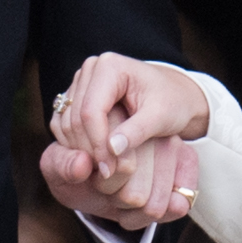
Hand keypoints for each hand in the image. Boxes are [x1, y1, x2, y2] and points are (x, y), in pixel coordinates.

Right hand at [41, 57, 210, 225]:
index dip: (97, 144)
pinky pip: (66, 126)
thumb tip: (111, 149)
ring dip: (82, 151)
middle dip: (89, 150)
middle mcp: (90, 70)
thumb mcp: (161, 118)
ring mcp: (81, 83)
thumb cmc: (173, 103)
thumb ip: (137, 132)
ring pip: (67, 124)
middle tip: (107, 175)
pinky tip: (96, 163)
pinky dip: (78, 147)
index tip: (109, 171)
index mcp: (110, 67)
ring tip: (104, 171)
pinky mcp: (78, 98)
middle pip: (75, 118)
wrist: (175, 96)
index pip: (91, 111)